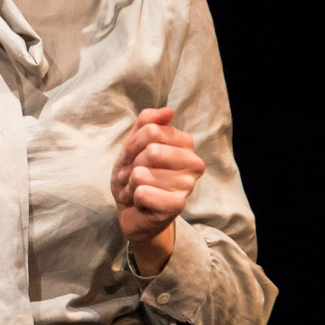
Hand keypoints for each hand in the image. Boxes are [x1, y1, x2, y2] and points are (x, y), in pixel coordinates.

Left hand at [111, 107, 205, 250]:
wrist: (133, 212)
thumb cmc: (136, 177)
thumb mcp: (134, 146)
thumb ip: (147, 124)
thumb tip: (167, 111)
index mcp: (185, 144)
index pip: (151, 130)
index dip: (132, 146)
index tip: (133, 159)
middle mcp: (193, 163)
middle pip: (150, 150)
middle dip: (131, 165)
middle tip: (134, 177)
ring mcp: (188, 185)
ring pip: (142, 173)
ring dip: (130, 184)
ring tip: (138, 190)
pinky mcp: (177, 206)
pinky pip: (143, 192)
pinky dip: (134, 198)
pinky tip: (142, 203)